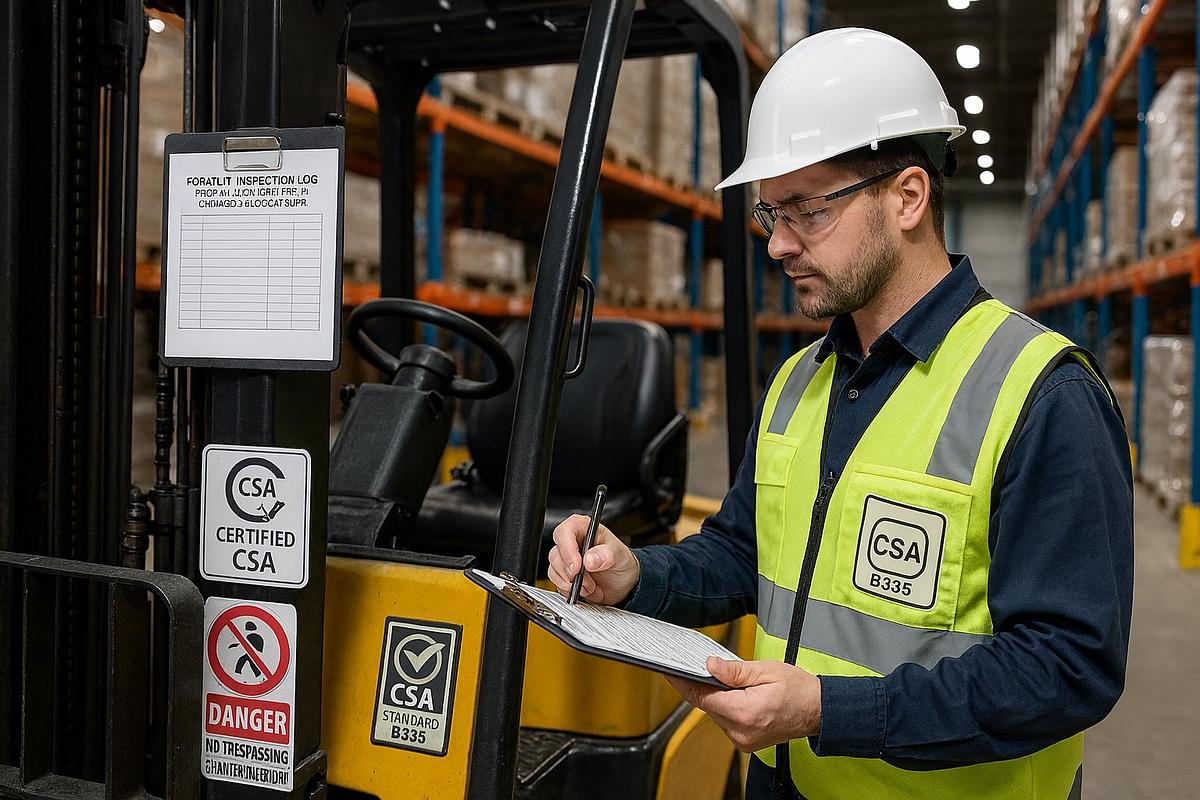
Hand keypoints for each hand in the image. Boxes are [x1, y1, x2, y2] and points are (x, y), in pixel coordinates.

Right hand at [547, 514, 639, 605]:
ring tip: (590, 586)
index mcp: (584, 528)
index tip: (577, 566)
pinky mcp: (563, 574)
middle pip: (556, 554)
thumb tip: (589, 559)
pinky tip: (584, 589)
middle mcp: (571, 541)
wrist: (622, 582)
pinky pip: (556, 583)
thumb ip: (606, 555)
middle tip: (588, 581)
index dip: (567, 549)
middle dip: (571, 572)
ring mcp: (565, 558)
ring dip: (571, 583)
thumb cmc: (620, 561)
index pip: (565, 532)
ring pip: (554, 570)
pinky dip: (569, 590)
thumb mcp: (620, 555)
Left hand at [664, 657, 821, 752]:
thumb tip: (710, 666)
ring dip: (718, 698)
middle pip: (708, 705)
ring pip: (716, 714)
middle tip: (710, 668)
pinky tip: (738, 696)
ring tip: (735, 683)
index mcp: (745, 713)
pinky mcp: (746, 742)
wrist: (818, 711)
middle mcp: (741, 732)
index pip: (703, 697)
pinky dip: (727, 707)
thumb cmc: (798, 690)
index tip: (671, 672)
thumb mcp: (765, 670)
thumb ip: (734, 671)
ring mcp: (743, 740)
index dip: (685, 683)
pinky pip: (726, 722)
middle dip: (706, 686)